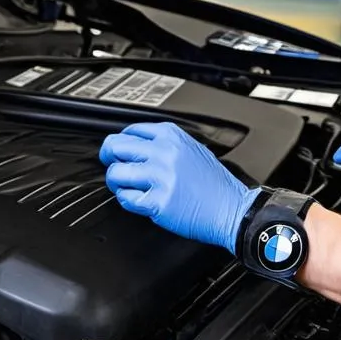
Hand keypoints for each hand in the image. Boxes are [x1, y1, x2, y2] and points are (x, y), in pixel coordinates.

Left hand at [99, 122, 259, 253]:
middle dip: (109, 158)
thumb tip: (135, 147)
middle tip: (113, 167)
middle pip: (115, 147)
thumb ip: (164, 145)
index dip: (120, 143)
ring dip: (116, 182)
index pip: (129, 130)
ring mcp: (159, 177)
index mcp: (171, 136)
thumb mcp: (192, 149)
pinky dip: (128, 200)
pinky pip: (126, 198)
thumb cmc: (214, 184)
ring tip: (126, 186)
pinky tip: (139, 200)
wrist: (231, 209)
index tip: (119, 151)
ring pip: (115, 173)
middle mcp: (164, 152)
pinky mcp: (157, 201)